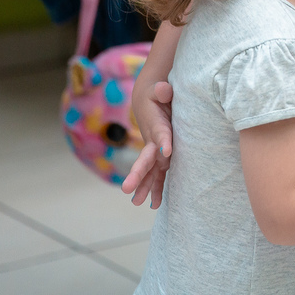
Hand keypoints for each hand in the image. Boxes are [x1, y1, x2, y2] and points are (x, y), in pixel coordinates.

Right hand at [121, 80, 172, 206]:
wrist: (148, 101)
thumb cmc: (156, 94)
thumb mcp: (159, 89)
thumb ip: (162, 90)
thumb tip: (164, 90)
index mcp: (156, 124)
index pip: (161, 134)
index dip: (163, 141)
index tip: (167, 151)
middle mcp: (153, 141)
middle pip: (145, 160)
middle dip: (137, 174)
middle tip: (127, 189)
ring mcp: (156, 151)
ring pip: (150, 172)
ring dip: (144, 187)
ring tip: (138, 203)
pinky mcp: (161, 156)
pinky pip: (158, 174)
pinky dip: (155, 188)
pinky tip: (154, 204)